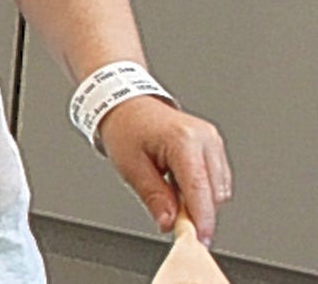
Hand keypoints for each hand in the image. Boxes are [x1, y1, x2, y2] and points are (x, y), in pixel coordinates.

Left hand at [100, 96, 231, 245]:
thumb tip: (169, 223)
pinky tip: (179, 183)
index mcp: (183, 140)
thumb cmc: (125, 128)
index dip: (201, 219)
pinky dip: (202, 189)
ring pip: (220, 189)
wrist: (126, 104)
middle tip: (172, 217)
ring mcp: (212, 140)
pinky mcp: (213, 145)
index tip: (199, 240)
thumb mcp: (130, 166)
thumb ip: (153, 197)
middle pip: (215, 193)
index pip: (200, 190)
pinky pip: (217, 179)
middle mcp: (204, 138)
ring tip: (169, 188)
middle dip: (197, 211)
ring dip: (200, 200)